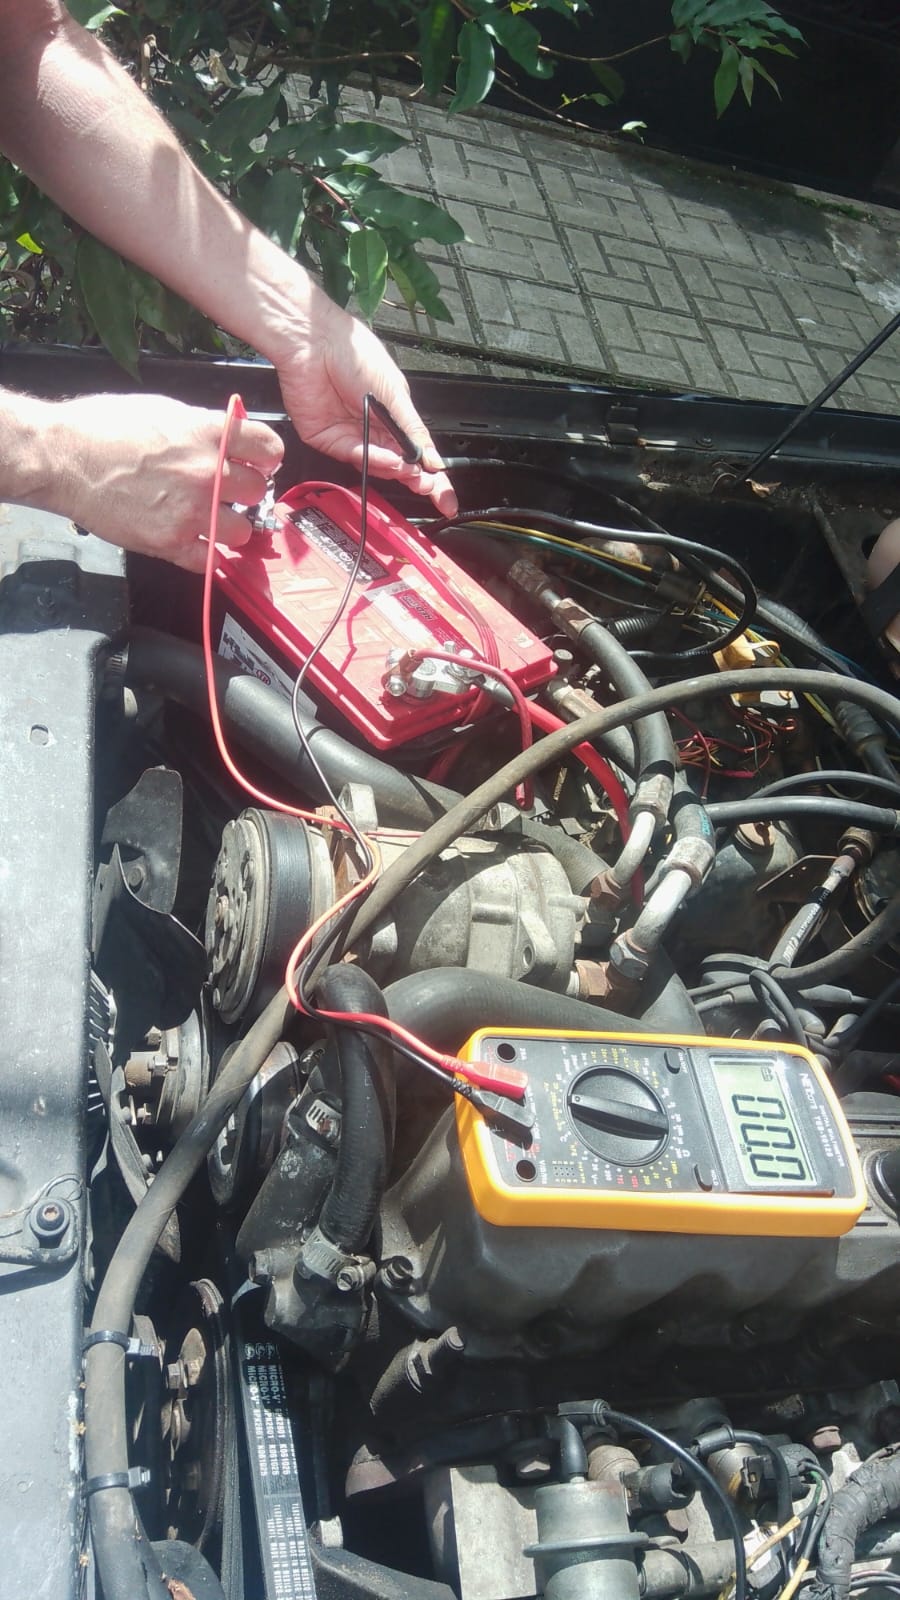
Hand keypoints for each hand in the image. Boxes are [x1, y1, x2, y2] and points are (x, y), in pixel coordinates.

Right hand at [51, 393, 283, 572]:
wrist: (63, 459)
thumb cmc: (101, 428)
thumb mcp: (163, 409)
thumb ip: (202, 425)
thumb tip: (228, 434)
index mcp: (208, 435)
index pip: (269, 448)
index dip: (266, 457)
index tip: (258, 462)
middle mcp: (207, 474)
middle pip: (258, 492)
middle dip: (244, 491)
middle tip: (226, 491)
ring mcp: (191, 512)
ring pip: (242, 532)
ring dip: (229, 526)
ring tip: (209, 518)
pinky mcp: (171, 543)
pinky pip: (210, 561)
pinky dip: (206, 554)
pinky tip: (196, 543)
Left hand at [274, 304, 457, 516]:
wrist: (315, 342)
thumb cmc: (352, 353)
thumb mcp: (395, 393)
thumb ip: (413, 430)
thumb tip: (433, 458)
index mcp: (392, 416)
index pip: (416, 453)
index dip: (432, 475)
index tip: (446, 497)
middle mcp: (372, 429)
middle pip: (398, 465)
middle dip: (415, 478)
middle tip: (428, 485)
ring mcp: (351, 436)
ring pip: (378, 464)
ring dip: (395, 468)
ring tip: (410, 468)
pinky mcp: (329, 440)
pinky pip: (356, 456)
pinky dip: (374, 459)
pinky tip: (387, 457)